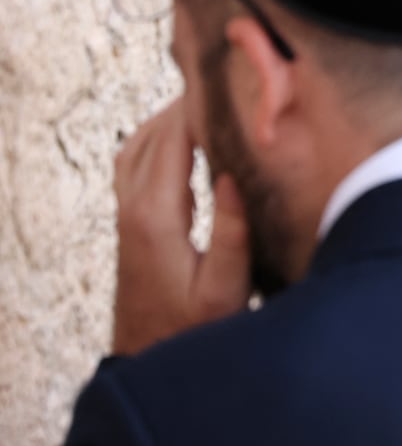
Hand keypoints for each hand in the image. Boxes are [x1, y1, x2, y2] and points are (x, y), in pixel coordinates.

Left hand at [111, 100, 250, 354]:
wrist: (150, 360)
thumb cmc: (194, 330)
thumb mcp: (226, 288)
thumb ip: (231, 233)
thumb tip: (231, 176)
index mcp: (157, 217)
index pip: (172, 142)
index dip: (196, 108)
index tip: (226, 85)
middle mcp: (134, 209)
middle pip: (150, 137)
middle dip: (181, 107)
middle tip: (220, 87)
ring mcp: (126, 217)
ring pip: (134, 148)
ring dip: (164, 122)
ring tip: (203, 108)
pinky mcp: (129, 226)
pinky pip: (132, 167)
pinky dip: (154, 143)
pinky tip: (182, 146)